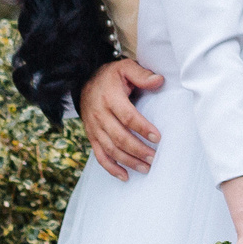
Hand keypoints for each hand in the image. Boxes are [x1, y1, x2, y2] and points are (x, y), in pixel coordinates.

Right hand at [80, 58, 163, 179]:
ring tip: (146, 168)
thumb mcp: (125, 67)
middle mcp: (100, 115)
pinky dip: (111, 168)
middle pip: (119, 137)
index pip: (127, 116)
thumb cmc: (110, 76)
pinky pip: (99, 156)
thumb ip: (142, 74)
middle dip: (138, 150)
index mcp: (110, 98)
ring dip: (128, 161)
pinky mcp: (91, 136)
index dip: (142, 128)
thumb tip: (159, 81)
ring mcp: (94, 128)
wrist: (83, 81)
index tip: (158, 138)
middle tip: (155, 157)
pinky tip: (125, 176)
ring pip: (110, 149)